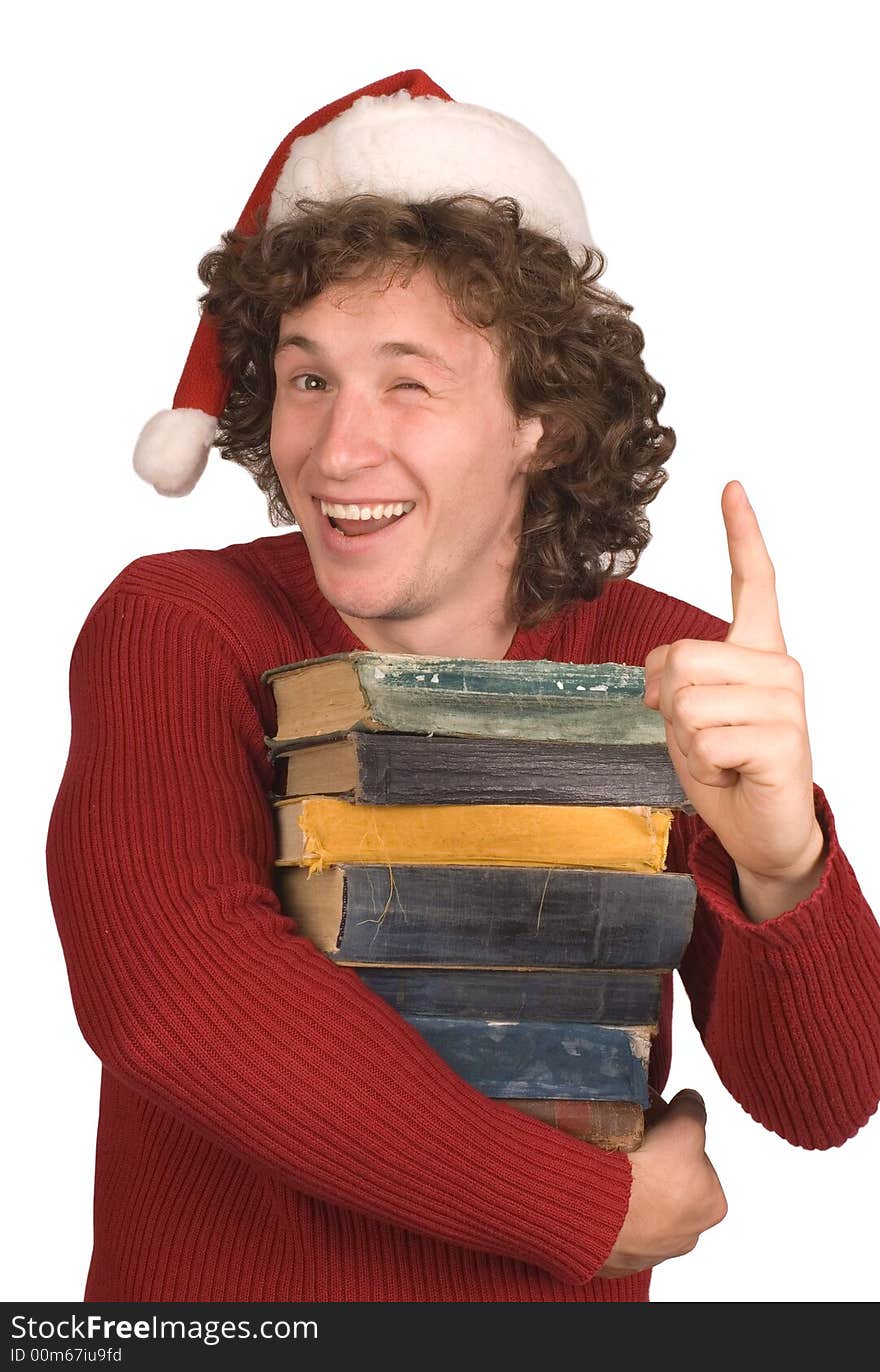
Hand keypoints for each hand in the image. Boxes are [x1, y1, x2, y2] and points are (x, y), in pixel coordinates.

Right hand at [598, 1088, 726, 1278]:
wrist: (600, 1210)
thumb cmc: (648, 1176)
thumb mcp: (685, 1126)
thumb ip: (693, 1110)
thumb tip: (691, 1100)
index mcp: (712, 1204)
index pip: (696, 1160)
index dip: (673, 1138)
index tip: (653, 1129)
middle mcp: (687, 1234)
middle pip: (669, 1182)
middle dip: (652, 1162)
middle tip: (629, 1142)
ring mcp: (651, 1249)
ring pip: (642, 1204)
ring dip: (630, 1186)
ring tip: (609, 1163)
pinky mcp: (619, 1257)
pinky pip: (614, 1222)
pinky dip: (609, 1205)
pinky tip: (599, 1186)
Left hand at [643, 481, 823, 888]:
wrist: (760, 828)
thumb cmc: (724, 765)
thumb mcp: (685, 715)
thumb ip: (673, 678)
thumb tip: (660, 676)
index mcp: (758, 650)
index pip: (754, 581)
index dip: (741, 533)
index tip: (731, 487)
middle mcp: (780, 666)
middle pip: (681, 656)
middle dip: (667, 703)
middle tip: (700, 734)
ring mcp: (787, 701)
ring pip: (688, 699)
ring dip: (685, 739)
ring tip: (720, 755)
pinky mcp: (784, 739)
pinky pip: (706, 738)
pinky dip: (702, 763)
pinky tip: (733, 772)